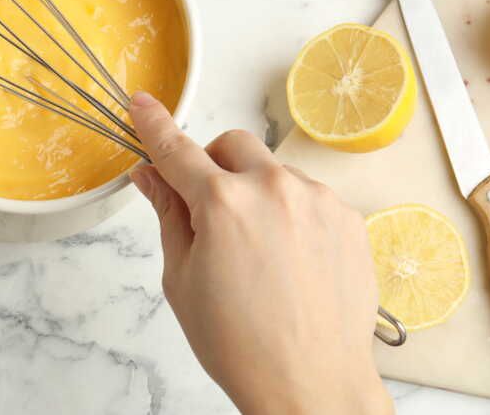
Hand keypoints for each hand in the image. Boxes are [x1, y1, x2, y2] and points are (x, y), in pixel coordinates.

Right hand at [128, 92, 391, 414]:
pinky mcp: (348, 218)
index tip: (141, 105)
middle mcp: (274, 189)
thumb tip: (151, 176)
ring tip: (256, 253)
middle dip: (213, 165)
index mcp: (222, 204)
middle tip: (206, 209)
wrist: (311, 384)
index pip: (177, 150)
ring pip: (274, 171)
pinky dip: (290, 215)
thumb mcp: (183, 279)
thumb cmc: (239, 343)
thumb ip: (169, 215)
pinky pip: (309, 197)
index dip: (153, 126)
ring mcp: (318, 201)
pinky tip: (287, 261)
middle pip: (232, 144)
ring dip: (256, 193)